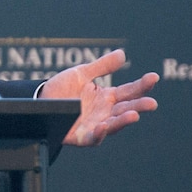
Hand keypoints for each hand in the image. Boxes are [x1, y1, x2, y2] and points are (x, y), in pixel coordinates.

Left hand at [39, 48, 158, 146]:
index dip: (142, 85)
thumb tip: (122, 53)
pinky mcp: (82, 137)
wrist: (38, 102)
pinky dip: (100, 133)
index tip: (153, 77)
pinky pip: (93, 137)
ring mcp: (95, 126)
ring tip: (134, 115)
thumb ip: (102, 66)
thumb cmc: (61, 90)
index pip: (129, 91)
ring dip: (123, 121)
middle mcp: (105, 113)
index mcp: (107, 97)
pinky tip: (104, 125)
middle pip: (125, 109)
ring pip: (114, 125)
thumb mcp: (81, 74)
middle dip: (139, 106)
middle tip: (152, 103)